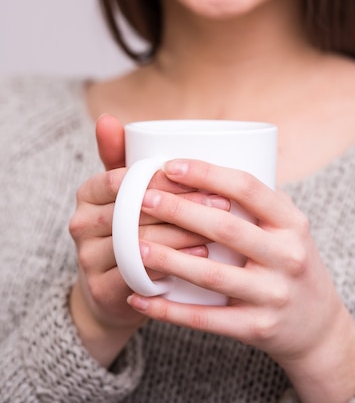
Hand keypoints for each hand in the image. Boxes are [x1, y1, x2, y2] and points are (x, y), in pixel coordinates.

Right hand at [69, 116, 228, 365]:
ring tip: (218, 230)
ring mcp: (87, 258)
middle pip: (134, 209)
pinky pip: (139, 273)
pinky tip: (201, 257)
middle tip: (222, 203)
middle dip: (182, 205)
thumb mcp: (125, 191)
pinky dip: (173, 264)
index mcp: (87, 193)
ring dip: (183, 234)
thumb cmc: (129, 227)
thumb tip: (107, 116)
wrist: (112, 290)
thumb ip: (122, 155)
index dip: (164, 178)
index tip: (204, 178)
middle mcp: (80, 223)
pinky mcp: (101, 289)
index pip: (123, 177)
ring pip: (139, 241)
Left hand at [127, 159, 354, 401]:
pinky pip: (206, 319)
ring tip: (134, 245)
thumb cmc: (291, 264)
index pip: (248, 188)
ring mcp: (274, 294)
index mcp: (292, 222)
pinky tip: (139, 298)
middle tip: (142, 198)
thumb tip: (205, 165)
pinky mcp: (258, 328)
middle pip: (225, 227)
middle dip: (180, 210)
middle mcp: (287, 256)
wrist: (319, 328)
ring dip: (169, 259)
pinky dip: (170, 310)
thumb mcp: (290, 227)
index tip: (170, 165)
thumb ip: (258, 200)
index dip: (207, 173)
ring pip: (212, 275)